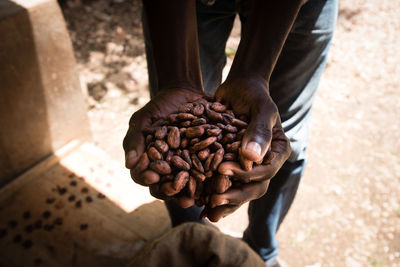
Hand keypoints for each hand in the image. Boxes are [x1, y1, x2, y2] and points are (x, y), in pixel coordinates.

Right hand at [123, 88, 203, 206]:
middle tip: (175, 193)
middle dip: (172, 192)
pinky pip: (209, 170)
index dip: (148, 179)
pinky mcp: (207, 159)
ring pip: (189, 184)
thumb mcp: (143, 120)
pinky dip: (211, 176)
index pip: (145, 177)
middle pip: (167, 187)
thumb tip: (129, 164)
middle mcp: (170, 169)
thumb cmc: (158, 108)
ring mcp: (189, 166)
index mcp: (151, 163)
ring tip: (196, 197)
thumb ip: (135, 140)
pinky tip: (215, 179)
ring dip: (192, 192)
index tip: (152, 178)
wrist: (183, 94)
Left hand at [203, 76, 290, 220]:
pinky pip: (225, 183)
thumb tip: (251, 158)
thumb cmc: (254, 95)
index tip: (223, 169)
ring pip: (239, 190)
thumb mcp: (261, 108)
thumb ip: (259, 131)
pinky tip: (199, 204)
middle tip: (214, 201)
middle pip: (254, 187)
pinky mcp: (232, 165)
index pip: (266, 170)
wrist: (240, 89)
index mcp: (277, 152)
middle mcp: (265, 163)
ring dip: (225, 203)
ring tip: (208, 213)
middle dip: (235, 195)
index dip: (246, 174)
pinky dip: (213, 193)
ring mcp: (248, 167)